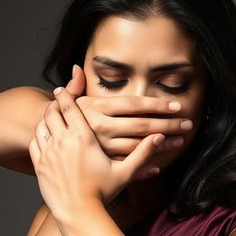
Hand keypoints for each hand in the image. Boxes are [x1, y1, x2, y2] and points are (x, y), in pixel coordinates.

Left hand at [28, 84, 168, 224]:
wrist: (79, 214)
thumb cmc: (103, 194)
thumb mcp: (125, 172)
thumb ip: (142, 153)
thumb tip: (159, 137)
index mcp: (82, 137)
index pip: (69, 106)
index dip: (65, 95)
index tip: (62, 88)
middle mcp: (62, 141)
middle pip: (52, 112)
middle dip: (53, 104)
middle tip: (55, 100)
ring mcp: (48, 153)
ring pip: (41, 125)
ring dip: (45, 119)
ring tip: (50, 116)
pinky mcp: (39, 166)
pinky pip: (34, 142)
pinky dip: (38, 136)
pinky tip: (44, 136)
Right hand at [59, 64, 192, 161]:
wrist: (47, 145)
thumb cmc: (65, 120)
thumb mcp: (70, 101)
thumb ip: (77, 86)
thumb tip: (76, 67)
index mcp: (98, 109)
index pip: (134, 104)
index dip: (157, 104)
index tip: (177, 105)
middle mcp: (101, 128)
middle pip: (142, 126)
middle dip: (168, 124)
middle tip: (188, 123)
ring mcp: (103, 148)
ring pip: (139, 146)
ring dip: (162, 145)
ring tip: (180, 141)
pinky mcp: (103, 165)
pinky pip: (127, 167)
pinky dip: (144, 167)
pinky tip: (158, 166)